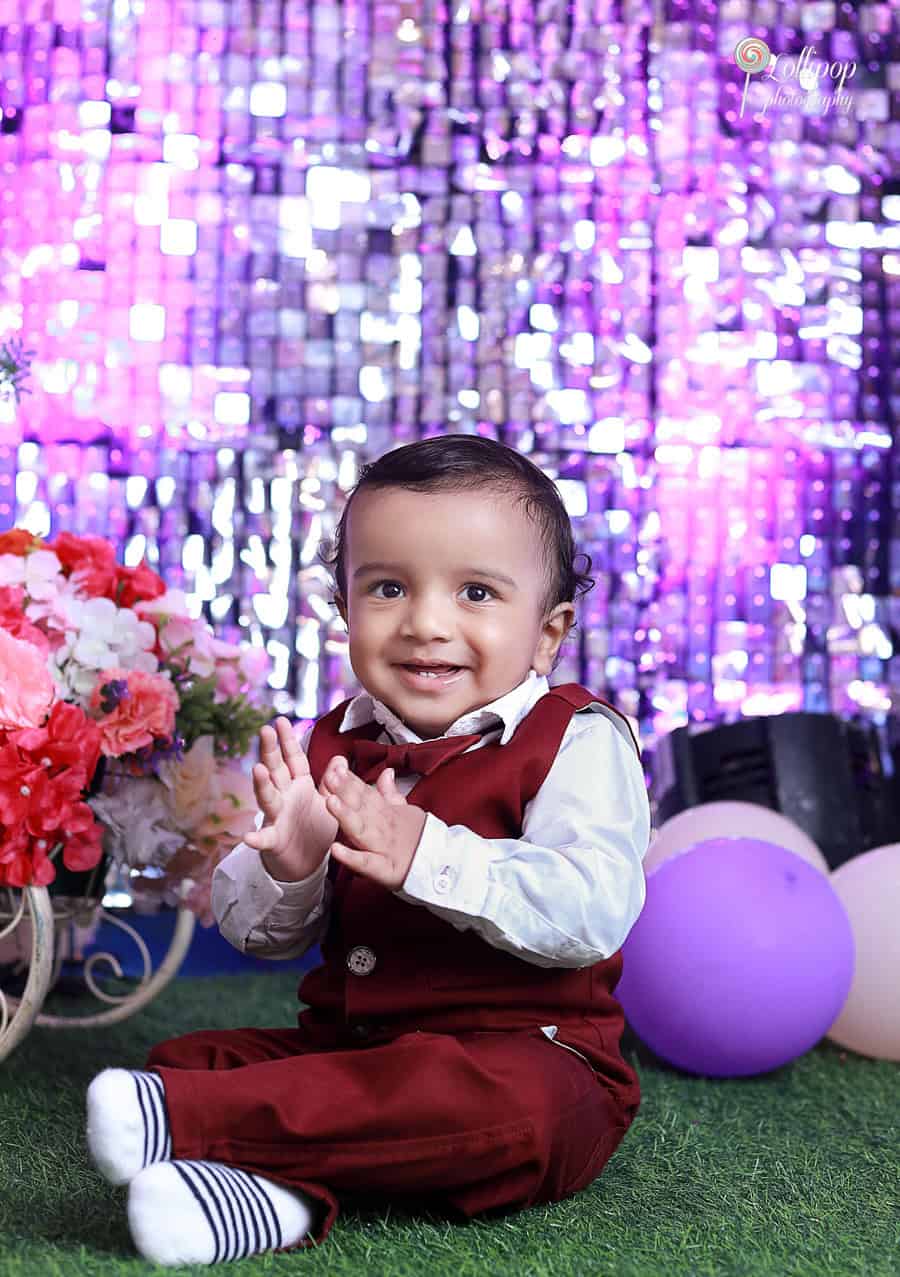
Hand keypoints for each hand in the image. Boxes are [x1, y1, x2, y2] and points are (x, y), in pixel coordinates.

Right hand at [244, 717, 338, 880]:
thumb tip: (339, 757)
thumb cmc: (316, 827)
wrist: (307, 861)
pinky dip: (256, 838)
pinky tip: (248, 836)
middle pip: (276, 770)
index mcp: (299, 785)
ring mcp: (277, 817)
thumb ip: (332, 781)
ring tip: (258, 769)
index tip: (280, 720)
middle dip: (270, 750)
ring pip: (268, 798)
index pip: (293, 759)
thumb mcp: (327, 801)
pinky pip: (265, 838)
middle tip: (265, 730)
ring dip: (262, 784)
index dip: (287, 741)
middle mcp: (285, 797)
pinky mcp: (275, 840)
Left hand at [319, 757, 426, 890]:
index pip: (367, 793)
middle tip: (332, 776)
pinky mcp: (385, 870)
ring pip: (361, 830)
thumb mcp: (406, 812)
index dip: (351, 780)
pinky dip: (352, 857)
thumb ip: (390, 792)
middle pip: (363, 807)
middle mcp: (383, 828)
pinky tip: (336, 849)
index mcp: (386, 814)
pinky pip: (367, 863)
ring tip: (331, 802)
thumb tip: (386, 772)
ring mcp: (383, 848)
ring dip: (346, 816)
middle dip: (346, 791)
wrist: (443, 865)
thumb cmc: (420, 840)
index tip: (336, 767)